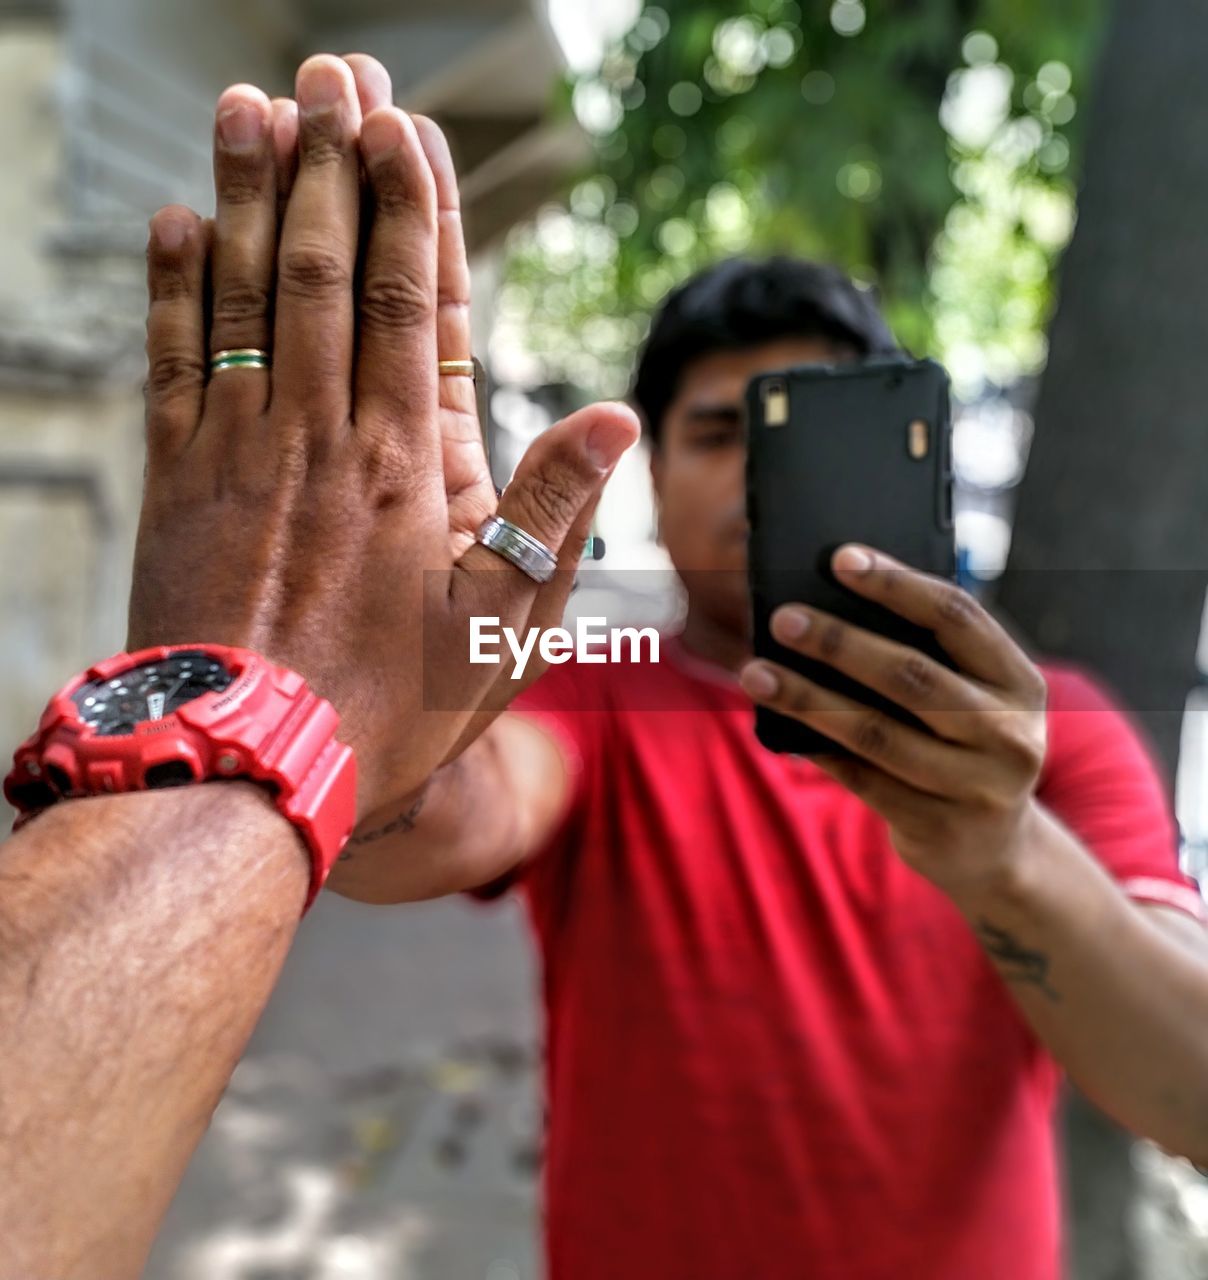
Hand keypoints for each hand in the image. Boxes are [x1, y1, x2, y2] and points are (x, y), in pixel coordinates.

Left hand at [129, 53, 637, 816]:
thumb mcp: (505, 628)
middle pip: (320, 270)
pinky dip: (172, 289)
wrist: (250, 767)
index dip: (404, 205)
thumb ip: (556, 514)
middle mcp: (318, 436)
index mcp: (405, 465)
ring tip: (249, 105)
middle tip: (329, 73)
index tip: (399, 121)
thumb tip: (617, 417)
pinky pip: (172, 363)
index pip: (405, 303)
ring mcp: (238, 451)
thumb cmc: (390, 706)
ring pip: (242, 295)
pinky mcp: (177, 483)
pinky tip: (175, 224)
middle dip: (327, 164)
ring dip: (244, 194)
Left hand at [738, 544, 1048, 898]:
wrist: (995, 850)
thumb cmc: (964, 747)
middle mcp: (1009, 734)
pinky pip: (862, 779)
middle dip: (839, 642)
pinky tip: (777, 724)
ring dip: (806, 697)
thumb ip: (928, 656)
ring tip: (756, 672)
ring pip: (876, 732)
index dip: (897, 584)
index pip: (957, 616)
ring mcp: (977, 787)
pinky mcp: (938, 828)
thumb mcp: (974, 699)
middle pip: (910, 674)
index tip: (840, 559)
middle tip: (783, 619)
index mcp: (1020, 682)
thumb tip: (830, 604)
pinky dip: (816, 747)